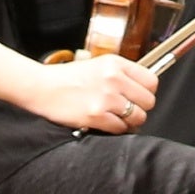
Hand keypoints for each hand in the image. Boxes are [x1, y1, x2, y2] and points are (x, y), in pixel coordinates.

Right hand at [26, 54, 157, 134]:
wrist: (43, 88)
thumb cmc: (68, 77)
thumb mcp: (98, 65)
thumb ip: (121, 74)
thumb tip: (143, 89)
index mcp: (116, 63)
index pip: (151, 80)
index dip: (147, 91)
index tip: (141, 96)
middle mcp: (114, 79)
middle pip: (148, 101)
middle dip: (140, 108)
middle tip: (129, 109)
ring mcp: (106, 98)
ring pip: (138, 117)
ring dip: (130, 121)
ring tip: (118, 118)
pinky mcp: (96, 115)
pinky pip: (120, 128)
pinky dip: (116, 129)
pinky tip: (107, 123)